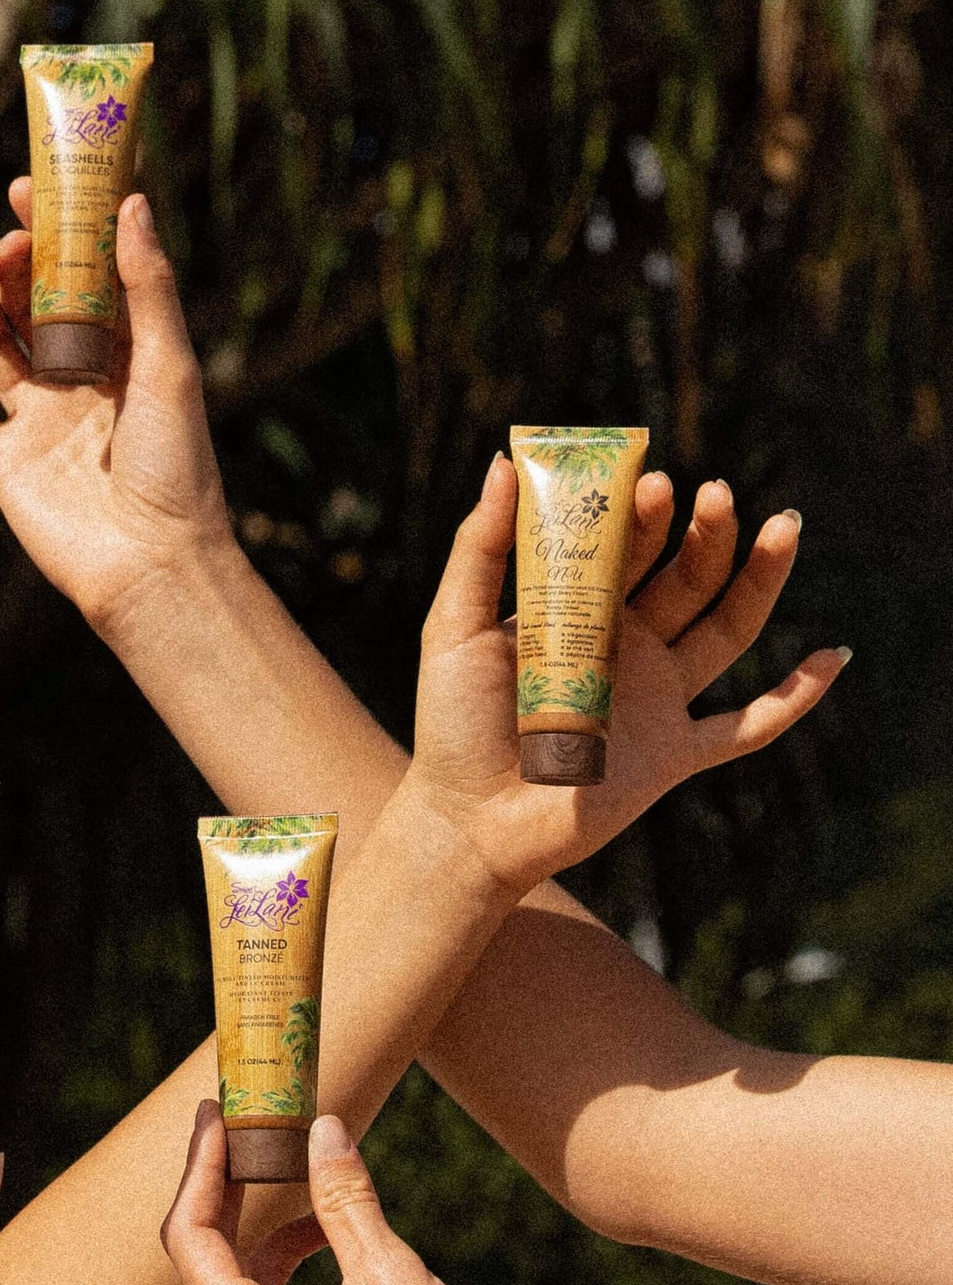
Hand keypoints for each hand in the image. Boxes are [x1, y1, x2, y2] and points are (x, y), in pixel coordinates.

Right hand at [0, 180, 232, 633]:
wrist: (151, 564)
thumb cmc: (177, 469)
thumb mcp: (171, 365)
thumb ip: (148, 287)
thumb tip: (133, 202)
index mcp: (120, 359)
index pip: (79, 282)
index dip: (54, 236)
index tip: (32, 191)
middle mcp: (73, 384)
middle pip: (26, 305)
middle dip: (12, 262)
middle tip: (9, 232)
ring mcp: (33, 421)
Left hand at [161, 1101, 529, 1284]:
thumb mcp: (386, 1269)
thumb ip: (343, 1197)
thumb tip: (321, 1130)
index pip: (192, 1237)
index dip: (202, 1169)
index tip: (215, 1116)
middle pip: (212, 1259)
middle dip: (232, 1191)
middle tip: (251, 1131)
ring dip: (274, 1232)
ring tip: (316, 1187)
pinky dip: (295, 1269)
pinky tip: (339, 1245)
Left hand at [406, 460, 846, 892]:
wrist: (468, 821)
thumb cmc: (452, 724)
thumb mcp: (455, 625)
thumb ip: (480, 549)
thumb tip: (504, 463)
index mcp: (580, 611)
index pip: (627, 548)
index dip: (643, 514)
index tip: (650, 481)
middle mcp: (627, 647)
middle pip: (686, 577)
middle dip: (703, 533)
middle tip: (713, 493)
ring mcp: (657, 699)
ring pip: (728, 630)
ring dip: (759, 579)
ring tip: (783, 526)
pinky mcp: (674, 755)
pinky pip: (747, 726)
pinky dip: (795, 698)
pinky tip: (832, 656)